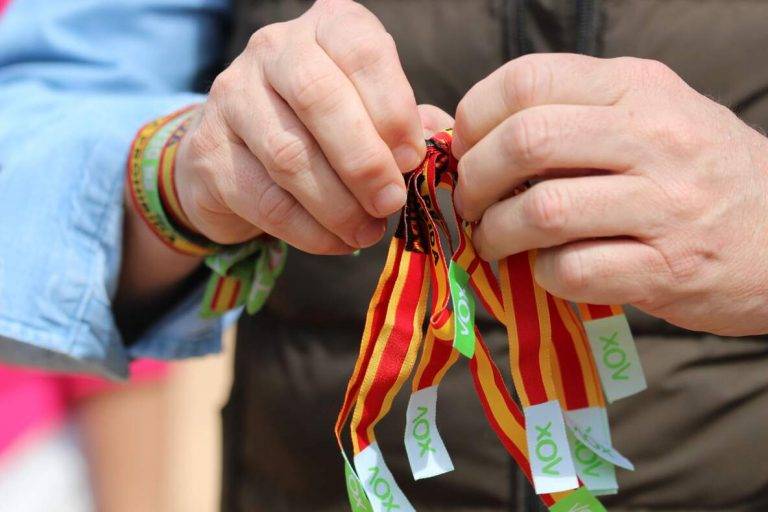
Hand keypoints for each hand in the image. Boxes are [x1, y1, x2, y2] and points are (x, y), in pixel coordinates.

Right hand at [174, 0, 425, 253]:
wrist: (240, 154)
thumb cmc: (323, 130)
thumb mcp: (370, 113)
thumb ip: (407, 126)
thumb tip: (442, 153)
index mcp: (326, 27)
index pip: (362, 51)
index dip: (393, 109)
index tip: (412, 159)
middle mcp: (273, 49)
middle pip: (318, 99)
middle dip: (363, 161)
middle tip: (390, 202)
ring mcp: (232, 97)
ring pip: (289, 155)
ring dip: (338, 205)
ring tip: (367, 231)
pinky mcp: (208, 152)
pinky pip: (264, 199)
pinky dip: (308, 229)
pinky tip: (336, 241)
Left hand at [453, 53, 767, 335]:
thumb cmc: (696, 171)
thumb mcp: (646, 116)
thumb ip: (567, 115)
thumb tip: (460, 131)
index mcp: (637, 87)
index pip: (528, 79)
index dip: (475, 116)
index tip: (467, 148)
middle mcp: (654, 137)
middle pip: (526, 142)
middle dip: (476, 178)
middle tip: (472, 201)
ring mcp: (666, 205)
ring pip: (541, 210)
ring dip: (497, 232)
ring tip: (495, 239)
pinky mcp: (667, 270)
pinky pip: (572, 270)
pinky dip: (541, 273)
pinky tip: (546, 268)